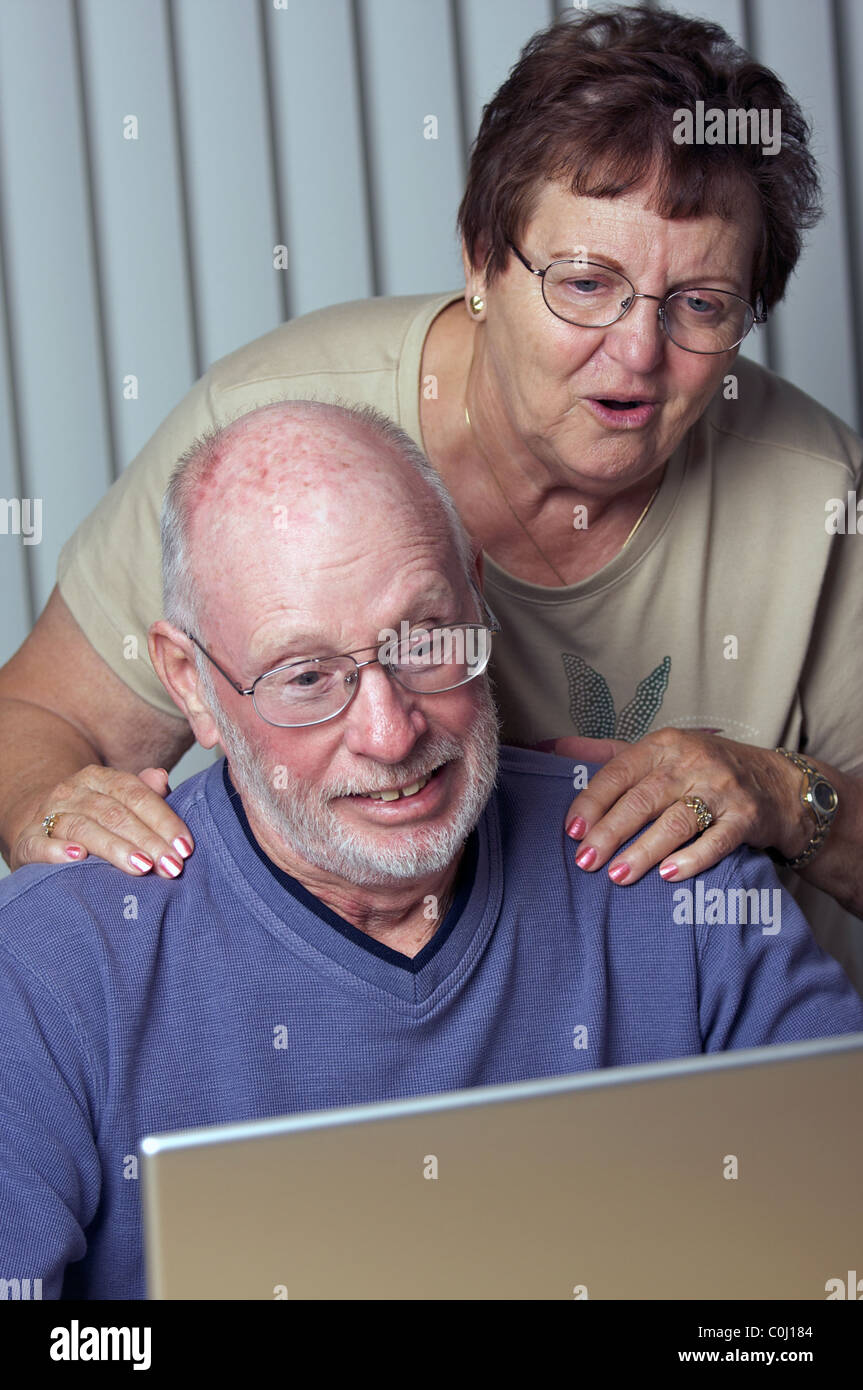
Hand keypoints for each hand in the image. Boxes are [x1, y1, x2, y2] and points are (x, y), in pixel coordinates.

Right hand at [12, 766, 194, 876]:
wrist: (38, 823)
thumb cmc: (93, 817)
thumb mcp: (119, 801)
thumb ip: (144, 794)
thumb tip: (161, 778)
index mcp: (100, 779)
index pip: (136, 795)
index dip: (163, 820)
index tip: (184, 848)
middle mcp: (73, 791)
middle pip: (114, 813)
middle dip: (147, 840)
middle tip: (170, 866)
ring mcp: (48, 814)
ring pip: (83, 828)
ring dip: (114, 848)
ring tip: (141, 867)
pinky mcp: (27, 839)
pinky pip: (40, 843)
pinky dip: (57, 850)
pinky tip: (78, 858)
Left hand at [549, 729, 810, 883]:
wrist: (777, 784)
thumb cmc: (704, 769)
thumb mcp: (659, 752)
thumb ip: (608, 753)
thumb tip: (552, 746)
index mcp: (663, 745)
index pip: (618, 772)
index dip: (593, 802)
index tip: (571, 831)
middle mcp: (692, 762)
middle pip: (643, 799)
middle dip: (611, 833)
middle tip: (586, 862)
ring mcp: (721, 789)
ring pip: (677, 821)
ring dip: (644, 851)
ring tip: (618, 876)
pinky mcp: (747, 816)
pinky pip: (718, 840)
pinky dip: (693, 858)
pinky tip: (669, 876)